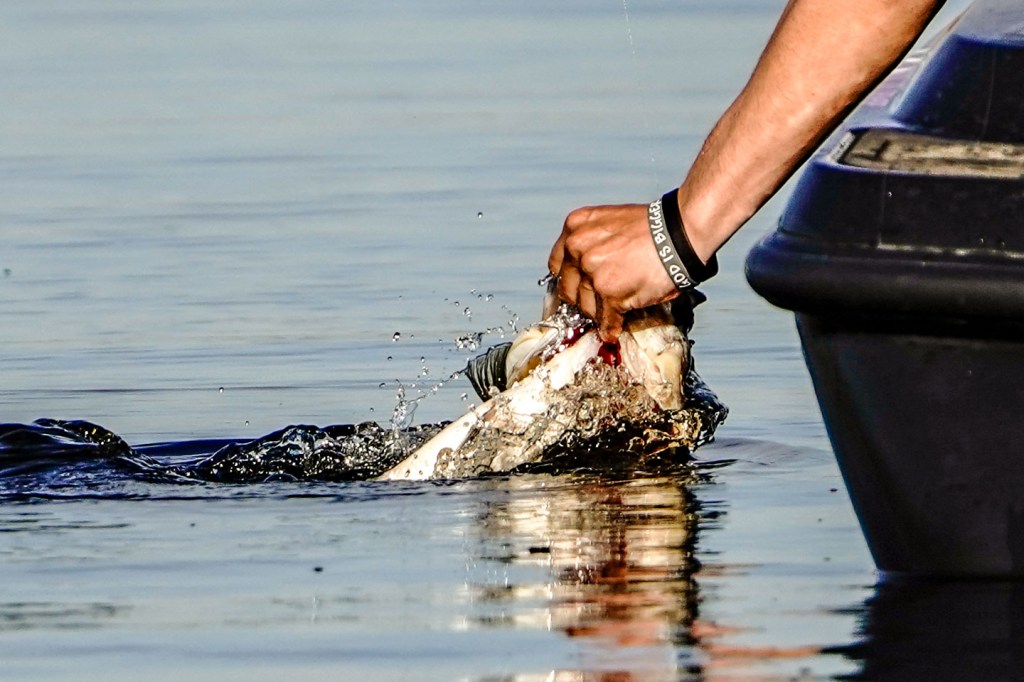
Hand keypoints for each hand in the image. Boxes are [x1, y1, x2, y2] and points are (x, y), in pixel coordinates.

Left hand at [548, 203, 677, 340]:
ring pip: (586, 307)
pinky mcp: (609, 293)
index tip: (576, 287)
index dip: (569, 279)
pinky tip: (613, 329)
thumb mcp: (608, 222)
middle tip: (596, 303)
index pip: (558, 265)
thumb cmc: (651, 227)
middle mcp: (578, 248)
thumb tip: (582, 270)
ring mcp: (592, 272)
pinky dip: (610, 328)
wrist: (678, 233)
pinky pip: (605, 320)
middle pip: (568, 289)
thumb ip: (590, 242)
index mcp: (575, 228)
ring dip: (599, 313)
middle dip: (582, 298)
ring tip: (611, 312)